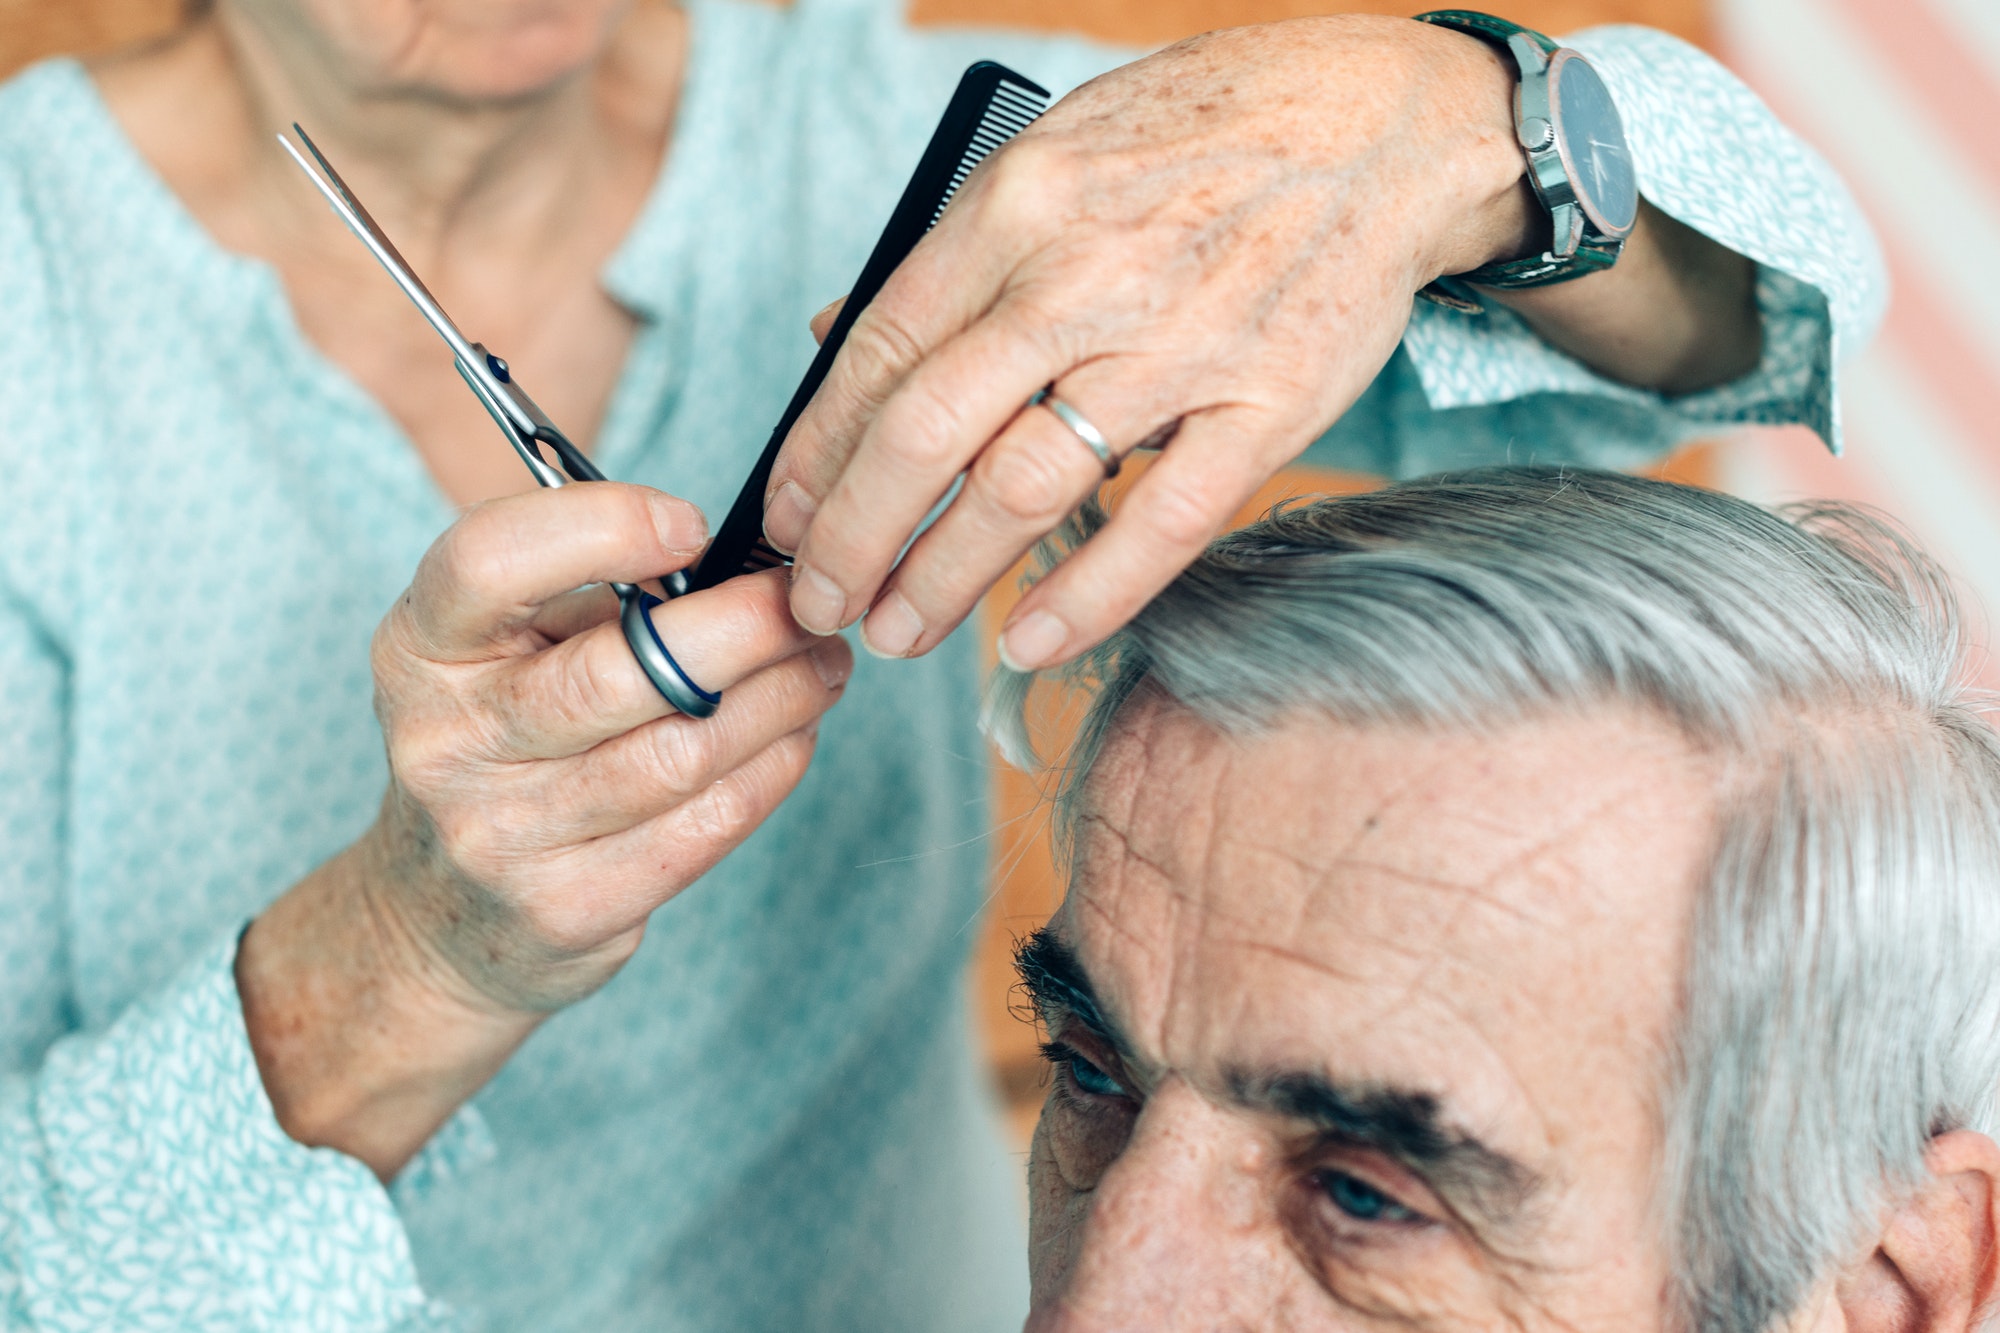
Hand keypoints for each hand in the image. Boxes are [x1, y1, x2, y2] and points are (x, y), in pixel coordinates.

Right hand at [237, 482, 851, 1176]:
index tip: (694, 525)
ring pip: (681, 754)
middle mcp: (447, 740)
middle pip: (618, 673)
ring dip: (779, 700)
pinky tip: (795, 735)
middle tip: (809, 603)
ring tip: (823, 666)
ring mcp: (501, 835)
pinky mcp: (568, 908)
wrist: (438, 922)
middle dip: (745, 628)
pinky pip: (702, 827)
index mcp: (419, 647)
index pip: (487, 562)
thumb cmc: (499, 746)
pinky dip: (769, 770)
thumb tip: (735, 569)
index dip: (601, 527)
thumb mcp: (498, 653)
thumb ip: (590, 601)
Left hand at [763, 16, 1536, 670]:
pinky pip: (1161, 526)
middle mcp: (1083, 276)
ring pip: (1024, 491)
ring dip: (942, 580)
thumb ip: (955, 255)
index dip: (817, 451)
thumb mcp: (1054, 153)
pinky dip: (1086, 599)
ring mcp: (1179, 348)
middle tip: (819, 602)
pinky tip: (1027, 642)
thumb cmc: (1202, 140)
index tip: (788, 516)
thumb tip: (839, 340)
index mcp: (1016, 205)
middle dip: (853, 540)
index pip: (880, 351)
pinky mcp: (1266, 407)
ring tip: (897, 632)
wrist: (1375, 124)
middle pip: (926, 436)